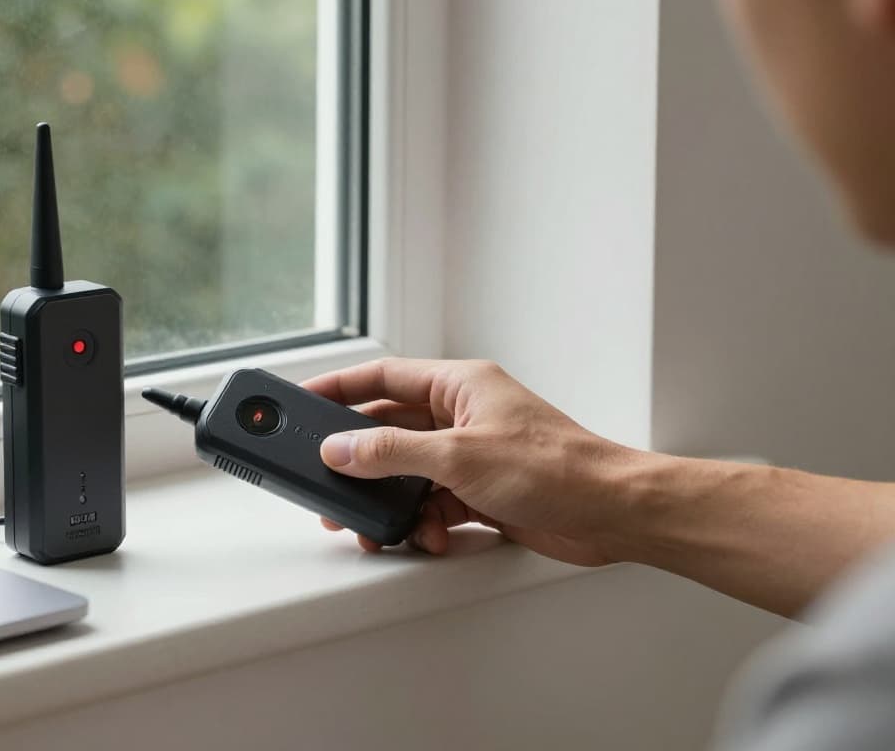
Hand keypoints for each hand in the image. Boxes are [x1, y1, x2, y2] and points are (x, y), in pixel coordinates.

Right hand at [303, 358, 640, 564]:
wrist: (611, 513)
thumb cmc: (556, 468)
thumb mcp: (458, 456)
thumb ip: (392, 452)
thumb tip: (342, 449)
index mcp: (459, 385)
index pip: (383, 377)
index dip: (338, 387)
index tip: (302, 399)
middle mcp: (463, 415)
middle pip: (389, 432)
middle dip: (360, 463)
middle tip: (328, 484)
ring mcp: (472, 455)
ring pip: (409, 475)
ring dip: (392, 502)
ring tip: (376, 527)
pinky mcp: (483, 492)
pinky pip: (434, 505)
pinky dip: (425, 524)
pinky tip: (430, 536)